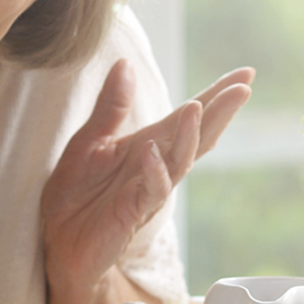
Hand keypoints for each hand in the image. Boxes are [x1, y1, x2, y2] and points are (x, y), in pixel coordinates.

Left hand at [42, 62, 253, 303]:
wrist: (57, 241)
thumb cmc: (75, 192)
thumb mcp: (88, 139)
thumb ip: (110, 105)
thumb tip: (126, 62)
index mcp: (148, 144)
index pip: (189, 116)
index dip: (216, 95)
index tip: (246, 75)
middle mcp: (156, 165)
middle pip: (198, 136)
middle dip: (221, 112)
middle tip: (243, 88)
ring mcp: (149, 189)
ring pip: (180, 162)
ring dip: (189, 136)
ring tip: (195, 108)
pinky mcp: (133, 213)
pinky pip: (151, 191)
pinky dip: (154, 172)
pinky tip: (152, 152)